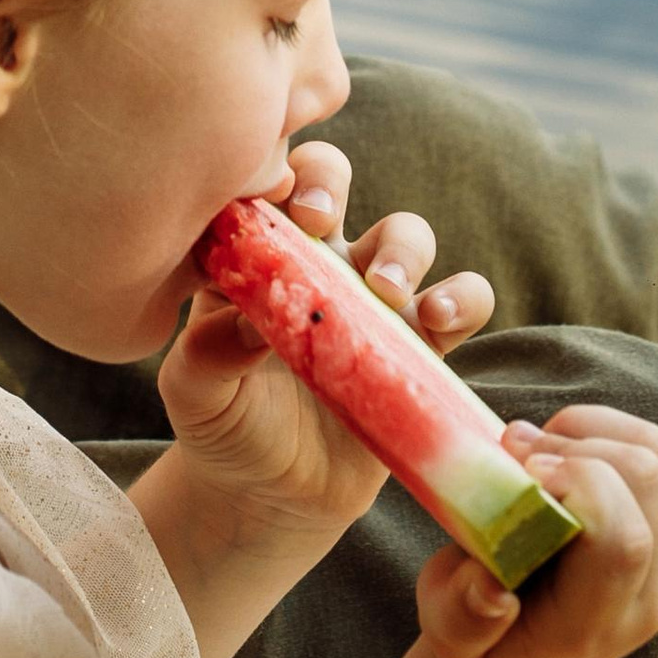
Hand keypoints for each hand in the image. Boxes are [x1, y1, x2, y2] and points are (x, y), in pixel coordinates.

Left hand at [155, 143, 495, 539]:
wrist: (269, 495)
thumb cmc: (222, 424)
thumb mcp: (194, 390)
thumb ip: (208, 351)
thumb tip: (249, 325)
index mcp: (253, 251)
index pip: (259, 177)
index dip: (266, 162)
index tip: (267, 193)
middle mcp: (313, 258)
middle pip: (332, 179)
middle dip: (330, 182)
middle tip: (320, 220)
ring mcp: (371, 299)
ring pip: (405, 234)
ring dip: (402, 248)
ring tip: (386, 290)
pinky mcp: (421, 345)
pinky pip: (463, 300)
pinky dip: (462, 297)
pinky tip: (437, 319)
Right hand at [418, 406, 657, 657]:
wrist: (536, 647)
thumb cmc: (486, 633)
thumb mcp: (453, 636)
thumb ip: (464, 617)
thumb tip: (492, 590)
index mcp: (598, 625)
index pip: (622, 540)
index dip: (577, 482)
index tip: (521, 472)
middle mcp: (655, 596)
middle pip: (644, 477)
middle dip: (573, 445)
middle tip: (516, 456)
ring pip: (655, 452)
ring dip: (587, 432)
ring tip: (538, 454)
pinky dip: (605, 427)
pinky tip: (565, 449)